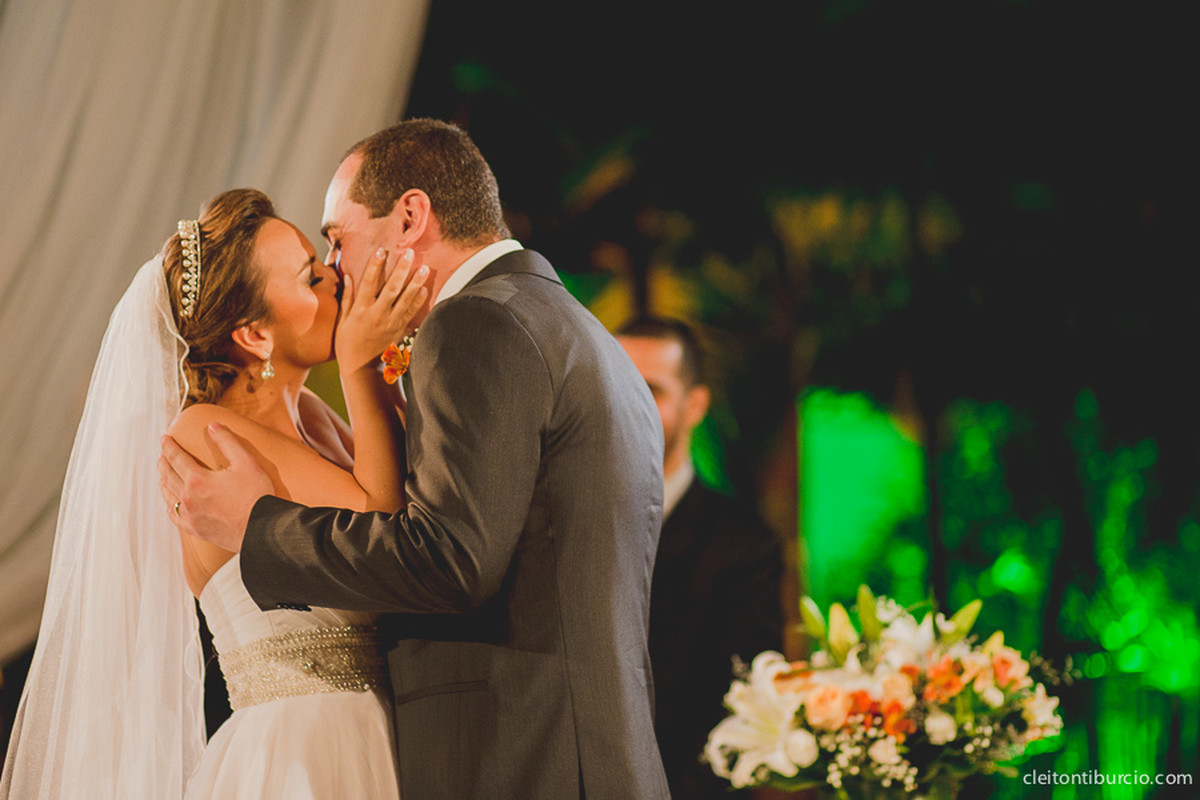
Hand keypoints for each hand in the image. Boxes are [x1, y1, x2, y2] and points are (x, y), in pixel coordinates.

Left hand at [158, 424, 273, 551]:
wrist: (261, 530)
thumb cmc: (256, 496)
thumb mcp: (246, 463)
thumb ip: (227, 442)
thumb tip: (212, 426)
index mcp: (197, 480)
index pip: (176, 458)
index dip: (169, 446)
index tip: (165, 438)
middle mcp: (188, 498)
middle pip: (168, 475)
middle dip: (163, 462)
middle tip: (163, 454)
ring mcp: (190, 515)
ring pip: (168, 496)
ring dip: (164, 482)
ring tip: (164, 475)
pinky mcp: (195, 529)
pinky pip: (175, 517)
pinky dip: (170, 506)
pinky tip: (171, 503)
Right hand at [335, 247, 428, 373]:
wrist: (361, 369)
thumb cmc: (347, 343)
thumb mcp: (342, 321)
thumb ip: (347, 298)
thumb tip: (348, 276)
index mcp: (360, 310)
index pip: (368, 283)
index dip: (375, 266)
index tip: (381, 250)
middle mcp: (377, 315)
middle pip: (391, 288)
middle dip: (401, 269)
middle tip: (410, 253)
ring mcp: (390, 323)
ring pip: (405, 300)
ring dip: (416, 283)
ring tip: (425, 268)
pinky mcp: (399, 330)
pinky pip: (411, 313)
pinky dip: (418, 301)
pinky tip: (425, 289)